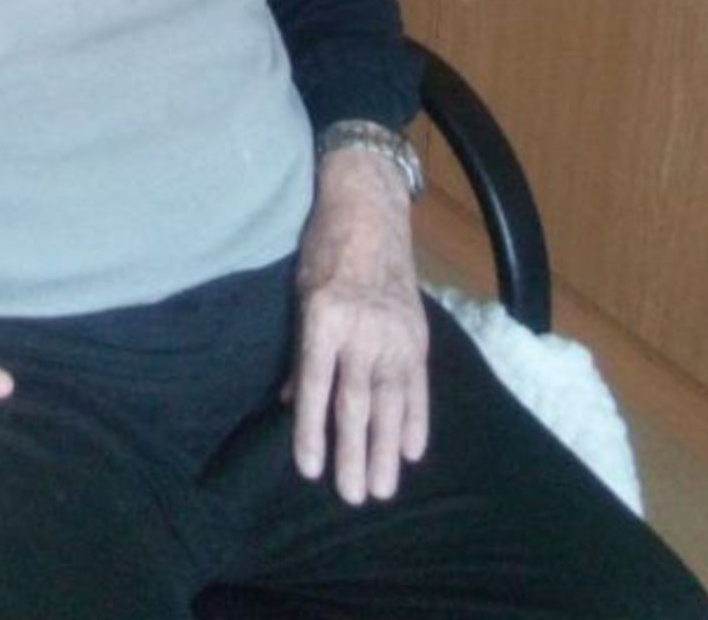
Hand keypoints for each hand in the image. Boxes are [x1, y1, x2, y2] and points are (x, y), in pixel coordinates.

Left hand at [289, 144, 429, 503]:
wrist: (370, 210)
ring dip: (387, 450)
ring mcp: (394, 334)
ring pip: (390, 403)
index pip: (316, 386)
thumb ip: (299, 351)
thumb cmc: (324, 250)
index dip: (312, 431)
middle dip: (353, 454)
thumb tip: (290, 402)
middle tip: (353, 497)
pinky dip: (416, 419)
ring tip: (384, 489)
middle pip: (356, 404)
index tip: (309, 470)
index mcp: (324, 318)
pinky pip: (417, 386)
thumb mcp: (300, 294)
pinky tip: (413, 450)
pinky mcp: (417, 335)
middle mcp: (362, 331)